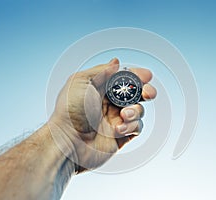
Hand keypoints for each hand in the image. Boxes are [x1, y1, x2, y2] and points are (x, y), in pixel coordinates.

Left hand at [49, 58, 156, 172]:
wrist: (68, 142)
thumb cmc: (70, 112)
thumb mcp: (81, 82)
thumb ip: (101, 71)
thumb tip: (116, 63)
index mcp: (101, 89)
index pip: (124, 79)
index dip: (137, 75)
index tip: (146, 75)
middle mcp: (109, 103)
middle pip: (136, 94)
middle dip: (146, 91)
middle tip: (147, 93)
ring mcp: (116, 119)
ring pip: (139, 110)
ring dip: (136, 110)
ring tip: (124, 114)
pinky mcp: (120, 135)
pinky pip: (136, 128)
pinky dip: (131, 126)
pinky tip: (118, 129)